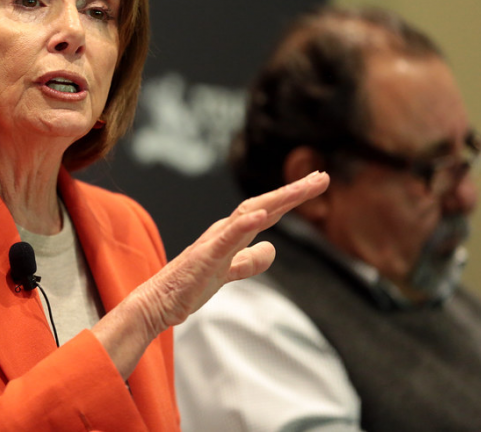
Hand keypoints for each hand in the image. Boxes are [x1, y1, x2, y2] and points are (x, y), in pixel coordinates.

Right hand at [93, 171, 329, 377]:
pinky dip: (244, 225)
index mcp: (231, 234)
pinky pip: (226, 240)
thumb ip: (250, 260)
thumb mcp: (230, 272)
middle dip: (292, 192)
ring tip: (300, 190)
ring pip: (248, 215)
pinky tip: (262, 216)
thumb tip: (272, 248)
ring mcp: (214, 243)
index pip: (267, 210)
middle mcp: (224, 231)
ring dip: (276, 201)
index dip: (292, 196)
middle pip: (263, 205)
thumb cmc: (190, 285)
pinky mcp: (205, 259)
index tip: (319, 183)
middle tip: (322, 177)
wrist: (159, 303)